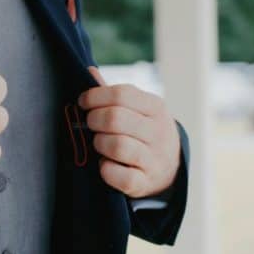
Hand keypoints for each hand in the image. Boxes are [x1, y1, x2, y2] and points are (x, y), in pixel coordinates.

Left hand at [78, 66, 179, 197]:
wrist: (170, 167)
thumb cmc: (143, 131)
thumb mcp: (138, 109)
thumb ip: (113, 93)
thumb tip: (89, 71)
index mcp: (156, 107)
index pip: (122, 94)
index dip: (95, 96)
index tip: (83, 102)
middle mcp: (158, 132)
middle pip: (115, 118)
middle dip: (93, 120)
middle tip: (89, 123)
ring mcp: (154, 159)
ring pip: (117, 146)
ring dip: (99, 143)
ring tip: (99, 143)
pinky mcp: (145, 183)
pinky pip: (120, 176)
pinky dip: (106, 170)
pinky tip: (105, 164)